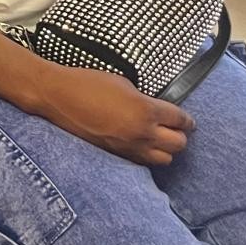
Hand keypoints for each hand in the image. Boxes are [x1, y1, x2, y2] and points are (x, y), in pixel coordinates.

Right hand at [35, 64, 193, 165]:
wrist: (58, 97)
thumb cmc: (88, 83)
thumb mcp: (123, 83)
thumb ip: (145, 99)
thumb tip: (156, 109)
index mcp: (146, 110)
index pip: (181, 120)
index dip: (187, 120)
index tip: (187, 120)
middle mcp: (142, 132)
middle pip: (178, 144)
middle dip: (180, 135)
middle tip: (174, 128)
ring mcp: (129, 146)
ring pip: (165, 159)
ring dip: (166, 149)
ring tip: (158, 138)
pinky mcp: (116, 154)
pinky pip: (144, 162)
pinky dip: (148, 155)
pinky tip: (141, 145)